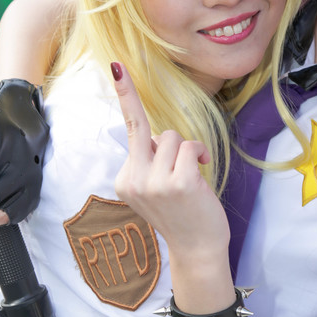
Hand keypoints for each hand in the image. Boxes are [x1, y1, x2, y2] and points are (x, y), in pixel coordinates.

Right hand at [111, 63, 230, 259]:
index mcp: (124, 179)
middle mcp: (133, 179)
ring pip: (173, 138)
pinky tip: (199, 177)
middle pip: (154, 131)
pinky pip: (189, 147)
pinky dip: (198, 156)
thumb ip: (151, 161)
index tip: (117, 66)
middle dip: (172, 144)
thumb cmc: (182, 214)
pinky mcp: (177, 182)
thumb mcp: (156, 187)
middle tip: (181, 165)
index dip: (126, 94)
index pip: (129, 129)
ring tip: (190, 179)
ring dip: (187, 153)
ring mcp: (153, 182)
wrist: (196, 250)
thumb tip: (158, 137)